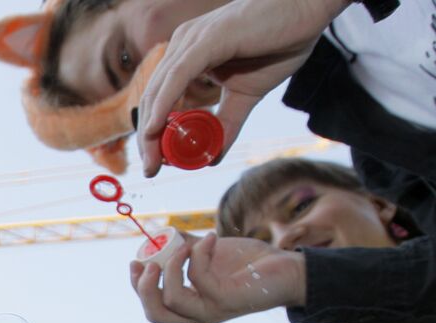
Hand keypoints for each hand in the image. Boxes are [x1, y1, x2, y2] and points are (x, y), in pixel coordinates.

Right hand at [130, 233, 305, 322]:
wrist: (286, 269)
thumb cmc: (249, 263)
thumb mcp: (209, 254)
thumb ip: (186, 248)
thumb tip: (165, 234)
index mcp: (190, 309)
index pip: (153, 307)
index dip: (138, 286)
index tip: (136, 260)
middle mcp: (197, 316)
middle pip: (155, 313)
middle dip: (144, 287)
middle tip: (149, 261)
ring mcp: (211, 311)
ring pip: (172, 298)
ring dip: (171, 267)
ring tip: (184, 245)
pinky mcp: (225, 300)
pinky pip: (198, 277)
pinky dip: (199, 252)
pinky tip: (210, 238)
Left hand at [136, 0, 347, 175]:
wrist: (309, 9)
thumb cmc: (280, 42)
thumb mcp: (247, 95)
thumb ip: (227, 124)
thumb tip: (212, 158)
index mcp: (188, 56)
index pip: (159, 99)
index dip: (152, 134)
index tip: (155, 163)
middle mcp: (183, 45)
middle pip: (153, 98)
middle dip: (148, 139)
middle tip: (150, 170)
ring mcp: (192, 40)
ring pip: (160, 90)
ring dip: (152, 130)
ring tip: (153, 160)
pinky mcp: (207, 39)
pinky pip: (177, 76)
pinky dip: (164, 104)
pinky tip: (156, 128)